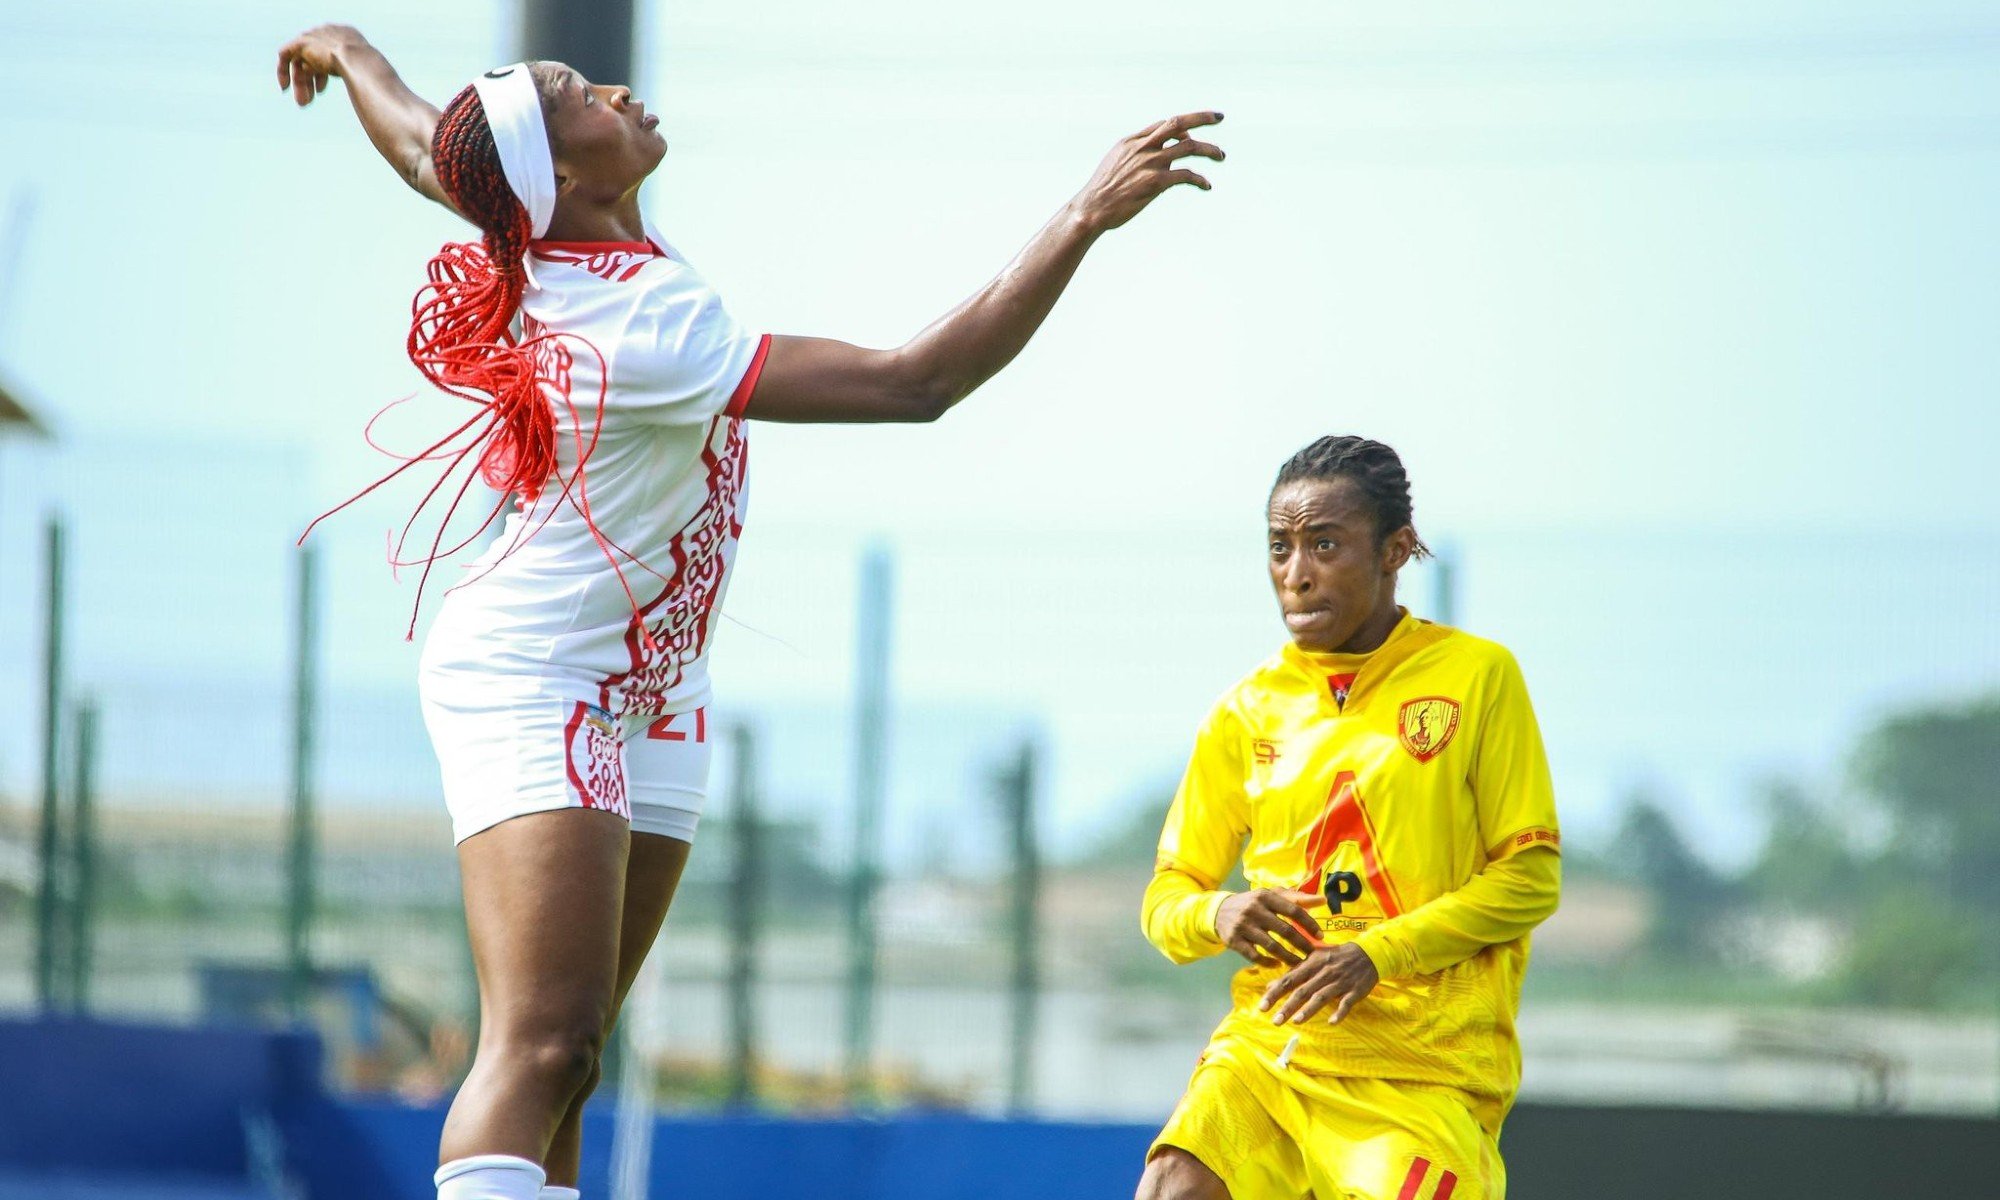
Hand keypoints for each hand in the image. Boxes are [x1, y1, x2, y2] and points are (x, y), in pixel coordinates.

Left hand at [276, 24, 366, 107]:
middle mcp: (327, 33)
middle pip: (311, 57)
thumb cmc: (368, 72)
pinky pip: (285, 55)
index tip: (320, 90)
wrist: (359, 61)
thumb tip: (359, 93)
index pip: (326, 54)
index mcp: (344, 35)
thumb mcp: (362, 73)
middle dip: (308, 81)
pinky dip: (283, 71)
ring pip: (300, 60)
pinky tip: (285, 87)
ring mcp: (314, 35)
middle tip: (307, 102)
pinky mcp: (301, 42)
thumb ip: (355, 76)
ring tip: (302, 102)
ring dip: (300, 83)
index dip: (322, 74)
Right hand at [1069, 112, 1224, 232]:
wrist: (1092, 209)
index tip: (1194, 132)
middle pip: (1179, 123)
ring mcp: (1150, 163)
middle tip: (1220, 118)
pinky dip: (1200, 179)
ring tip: (1221, 156)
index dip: (1184, 125)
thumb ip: (1137, 156)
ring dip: (1209, 149)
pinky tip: (1206, 185)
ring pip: (1189, 147)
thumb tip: (1163, 162)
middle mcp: (1143, 147)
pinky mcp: (1155, 182)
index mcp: (1132, 141)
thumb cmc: (1103, 191)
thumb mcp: (1116, 164)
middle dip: (1202, 118)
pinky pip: (1186, 175)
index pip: (1164, 124)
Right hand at [1214, 888, 1320, 966]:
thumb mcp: (1271, 895)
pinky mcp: (1234, 940)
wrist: (1219, 911)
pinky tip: (1278, 965)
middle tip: (1314, 955)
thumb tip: (1323, 900)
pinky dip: (1268, 962)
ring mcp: (1243, 926)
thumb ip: (1296, 898)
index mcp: (1265, 896)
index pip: (1293, 910)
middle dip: (1302, 944)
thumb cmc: (1253, 903)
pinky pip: (1254, 956)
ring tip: (1300, 964)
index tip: (1321, 936)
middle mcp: (1254, 910)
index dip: (1309, 924)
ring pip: (1271, 946)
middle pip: (1284, 930)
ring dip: (1288, 957)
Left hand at [1260, 943, 1379, 1025]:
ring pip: (1322, 997)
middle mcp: (1324, 972)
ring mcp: (1340, 982)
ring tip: (1296, 1021)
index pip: (1289, 979)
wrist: (1368, 953)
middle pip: (1303, 991)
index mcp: (1312, 964)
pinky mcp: (1355, 990)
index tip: (1262, 1006)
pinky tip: (1332, 1022)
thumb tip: (1271, 985)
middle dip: (1288, 1006)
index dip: (1275, 993)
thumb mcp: (1313, 960)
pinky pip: (1347, 1003)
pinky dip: (1340, 1012)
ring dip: (1309, 1010)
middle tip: (1275, 1021)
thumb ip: (1293, 972)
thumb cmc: (1335, 957)